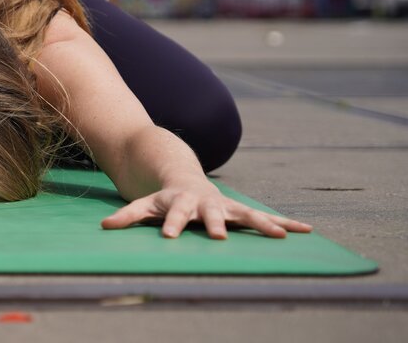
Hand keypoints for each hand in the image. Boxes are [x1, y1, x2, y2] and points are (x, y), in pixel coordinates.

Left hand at [100, 181, 312, 239]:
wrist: (181, 171)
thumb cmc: (163, 196)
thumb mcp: (143, 203)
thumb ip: (127, 215)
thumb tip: (104, 227)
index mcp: (181, 202)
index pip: (174, 215)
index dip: (172, 225)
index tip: (170, 238)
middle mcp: (206, 203)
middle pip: (212, 214)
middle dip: (217, 224)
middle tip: (220, 238)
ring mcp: (226, 205)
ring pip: (246, 214)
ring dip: (262, 224)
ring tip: (280, 236)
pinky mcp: (241, 210)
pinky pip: (265, 217)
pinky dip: (285, 223)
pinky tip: (306, 230)